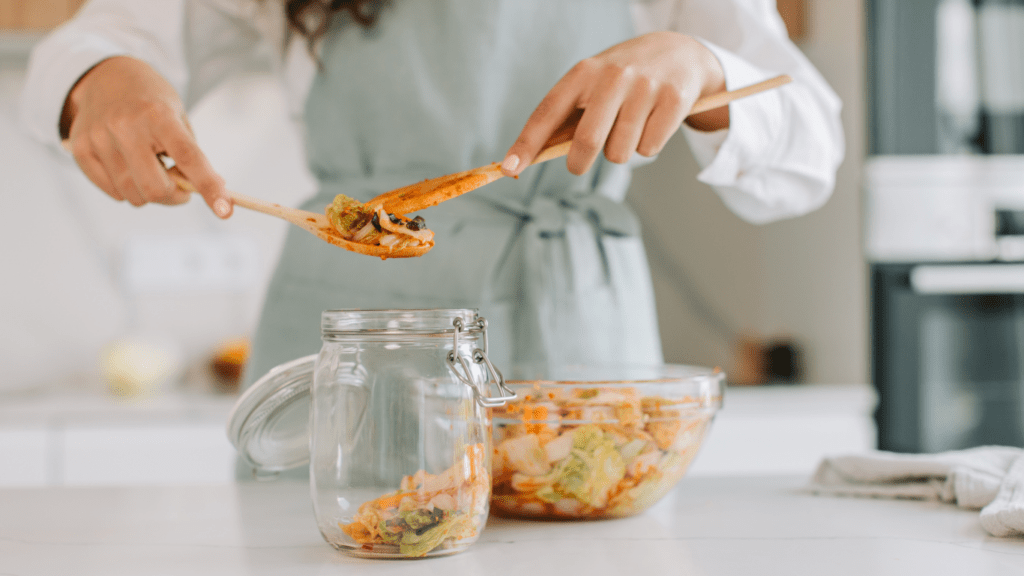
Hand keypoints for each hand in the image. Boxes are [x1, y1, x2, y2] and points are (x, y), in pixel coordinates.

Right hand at [61, 56, 230, 217]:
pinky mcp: (80, 149)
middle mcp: (125, 126)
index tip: (225, 210)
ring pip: (132, 195)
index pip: (189, 157)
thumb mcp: (178, 117)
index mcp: (158, 115)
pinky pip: (112, 191)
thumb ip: (192, 155)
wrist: (106, 77)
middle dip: (174, 197)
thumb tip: (212, 192)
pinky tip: (129, 167)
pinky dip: (127, 189)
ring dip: (149, 193)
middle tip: (181, 187)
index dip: (209, 187)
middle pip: (155, 188)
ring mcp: (99, 138)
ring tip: (150, 167)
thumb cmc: (151, 102)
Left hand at [502, 31, 726, 176]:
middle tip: (578, 165)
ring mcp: (645, 87)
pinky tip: (652, 123)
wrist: (680, 53)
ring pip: (620, 152)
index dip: (527, 143)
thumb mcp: (593, 84)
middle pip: (587, 140)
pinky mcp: (673, 100)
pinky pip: (648, 148)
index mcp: (583, 73)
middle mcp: (613, 76)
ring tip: (629, 129)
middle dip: (578, 163)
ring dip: (620, 152)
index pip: (547, 112)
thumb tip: (531, 157)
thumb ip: (567, 117)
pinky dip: (647, 146)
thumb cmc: (624, 78)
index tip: (510, 167)